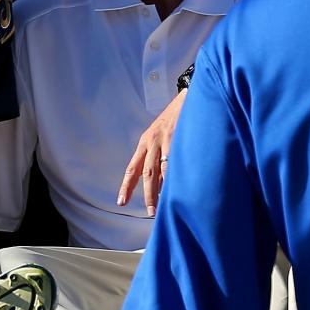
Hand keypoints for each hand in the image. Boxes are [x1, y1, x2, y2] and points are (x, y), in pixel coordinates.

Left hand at [116, 91, 184, 216]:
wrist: (188, 98)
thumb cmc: (175, 120)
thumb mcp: (161, 138)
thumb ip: (159, 159)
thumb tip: (160, 185)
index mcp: (144, 143)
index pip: (132, 169)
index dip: (126, 186)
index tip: (121, 202)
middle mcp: (152, 142)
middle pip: (147, 173)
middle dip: (148, 194)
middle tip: (150, 211)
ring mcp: (166, 139)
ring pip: (162, 169)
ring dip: (164, 188)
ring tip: (167, 204)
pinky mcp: (180, 136)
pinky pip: (178, 160)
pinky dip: (178, 175)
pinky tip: (180, 186)